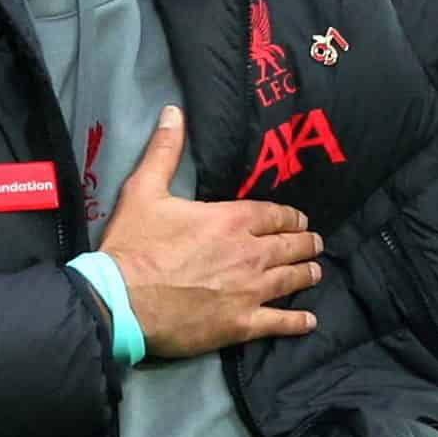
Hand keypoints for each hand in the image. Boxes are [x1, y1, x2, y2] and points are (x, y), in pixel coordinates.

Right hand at [99, 106, 322, 356]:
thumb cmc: (133, 246)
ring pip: (291, 279)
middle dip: (305, 243)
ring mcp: (249, 291)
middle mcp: (249, 253)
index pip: (274, 214)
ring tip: (315, 272)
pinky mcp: (241, 324)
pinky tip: (309, 320)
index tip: (299, 219)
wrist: (121, 301)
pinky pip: (279, 322)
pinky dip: (297, 321)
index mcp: (230, 220)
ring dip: (307, 273)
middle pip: (290, 245)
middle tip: (315, 244)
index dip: (290, 217)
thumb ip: (164, 151)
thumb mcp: (144, 190)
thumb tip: (174, 112)